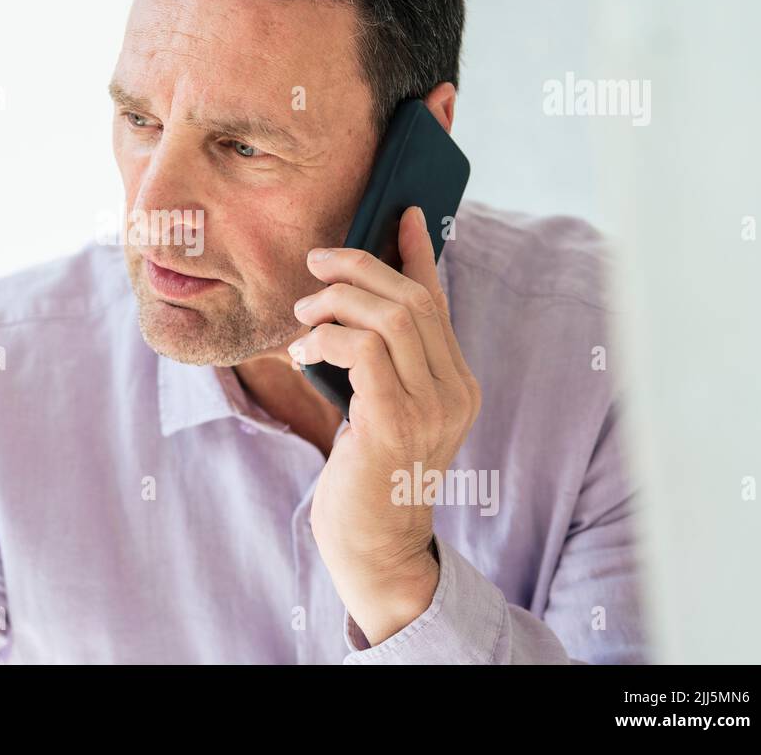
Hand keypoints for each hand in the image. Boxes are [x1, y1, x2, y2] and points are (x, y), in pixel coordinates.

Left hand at [289, 205, 481, 645]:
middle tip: (315, 264)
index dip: (419, 254)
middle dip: (360, 268)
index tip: (403, 213)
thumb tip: (347, 305)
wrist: (373, 546)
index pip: (439, 302)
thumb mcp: (377, 407)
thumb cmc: (365, 475)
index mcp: (457, 382)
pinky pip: (364, 351)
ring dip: (337, 302)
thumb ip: (376, 361)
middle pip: (413, 300)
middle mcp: (456, 391)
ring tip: (303, 315)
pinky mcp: (397, 422)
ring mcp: (433, 408)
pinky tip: (303, 351)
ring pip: (391, 317)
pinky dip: (328, 337)